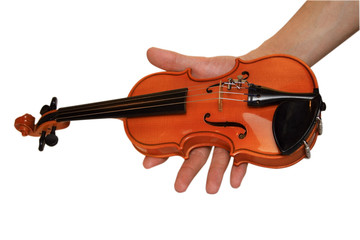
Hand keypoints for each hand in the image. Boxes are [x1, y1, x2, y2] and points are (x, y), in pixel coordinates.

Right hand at [143, 47, 247, 193]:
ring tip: (211, 188)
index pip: (173, 139)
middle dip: (186, 172)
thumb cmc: (224, 72)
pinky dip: (239, 168)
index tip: (149, 163)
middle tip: (179, 187)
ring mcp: (228, 136)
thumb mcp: (199, 66)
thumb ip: (175, 63)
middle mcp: (209, 131)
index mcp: (193, 119)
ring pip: (218, 159)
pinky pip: (243, 156)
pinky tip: (234, 181)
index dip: (160, 151)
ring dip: (214, 174)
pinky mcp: (247, 139)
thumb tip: (149, 52)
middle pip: (195, 154)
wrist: (255, 73)